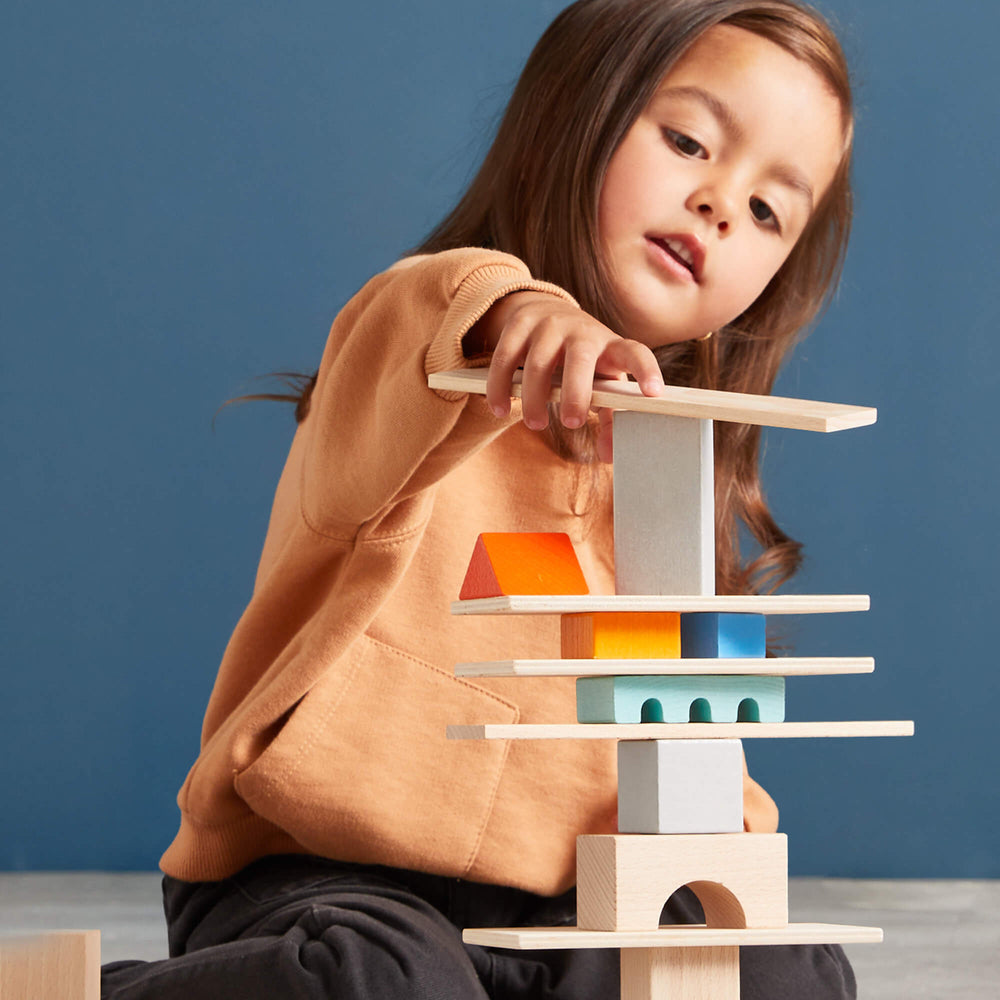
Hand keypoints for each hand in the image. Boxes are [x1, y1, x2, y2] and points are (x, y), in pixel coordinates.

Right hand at [473, 291, 663, 433]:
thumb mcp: (601, 382)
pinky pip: (505, 356)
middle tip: (571, 423)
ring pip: (538, 362)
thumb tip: (608, 455)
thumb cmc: (582, 360)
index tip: (654, 393)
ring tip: (536, 423)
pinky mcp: (519, 324)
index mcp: (611, 347)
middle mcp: (583, 332)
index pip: (636, 353)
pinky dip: (500, 385)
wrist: (545, 311)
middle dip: (576, 392)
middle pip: (581, 359)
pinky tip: (499, 408)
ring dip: (534, 397)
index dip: (646, 371)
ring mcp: (549, 325)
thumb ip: (609, 417)